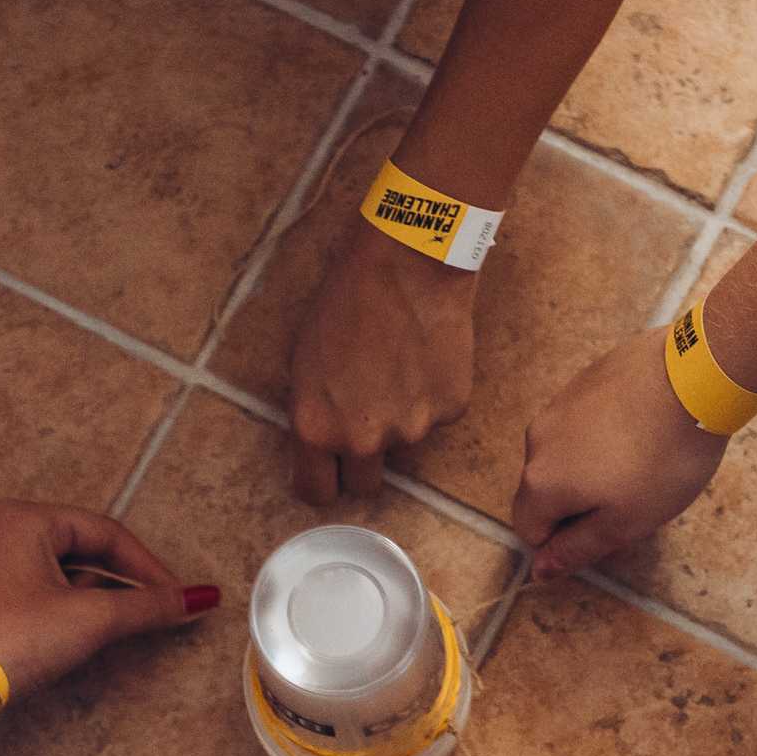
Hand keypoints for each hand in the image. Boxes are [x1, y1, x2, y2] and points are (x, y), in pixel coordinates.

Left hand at [0, 501, 216, 739]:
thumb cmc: (10, 641)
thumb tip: (199, 598)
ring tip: (103, 632)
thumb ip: (148, 607)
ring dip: (85, 599)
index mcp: (22, 518)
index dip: (148, 568)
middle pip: (77, 550)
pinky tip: (58, 640)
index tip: (176, 600)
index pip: (105, 532)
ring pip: (48, 573)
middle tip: (145, 615)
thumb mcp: (90, 621)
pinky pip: (20, 592)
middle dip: (116, 584)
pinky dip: (51, 609)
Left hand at [288, 220, 477, 503]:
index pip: (316, 492)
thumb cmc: (345, 300)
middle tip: (367, 417)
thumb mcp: (305, 361)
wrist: (406, 263)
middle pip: (365, 484)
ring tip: (398, 367)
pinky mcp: (450, 410)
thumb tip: (324, 443)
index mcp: (317, 429)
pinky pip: (438, 416)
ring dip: (401, 421)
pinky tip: (425, 355)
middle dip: (363, 461)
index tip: (328, 472)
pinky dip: (433, 395)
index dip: (321, 481)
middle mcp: (363, 440)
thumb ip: (315, 413)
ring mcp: (412, 429)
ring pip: (405, 446)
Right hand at [511, 326, 725, 576]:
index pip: (529, 530)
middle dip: (580, 504)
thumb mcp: (627, 522)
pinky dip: (604, 434)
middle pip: (545, 491)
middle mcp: (536, 441)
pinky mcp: (583, 381)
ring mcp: (558, 405)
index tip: (610, 531)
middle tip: (633, 500)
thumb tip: (539, 570)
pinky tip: (643, 429)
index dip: (566, 541)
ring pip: (564, 454)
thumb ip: (578, 549)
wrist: (693, 377)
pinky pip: (582, 422)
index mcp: (540, 482)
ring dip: (592, 468)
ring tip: (642, 461)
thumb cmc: (663, 458)